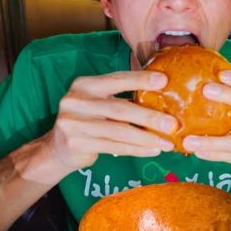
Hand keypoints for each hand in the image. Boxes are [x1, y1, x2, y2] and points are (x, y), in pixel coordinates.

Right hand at [42, 71, 176, 173]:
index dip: (140, 79)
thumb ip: (121, 97)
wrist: (57, 146)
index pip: (117, 79)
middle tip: (172, 124)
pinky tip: (153, 151)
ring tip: (167, 143)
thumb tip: (163, 95)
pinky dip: (137, 150)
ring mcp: (74, 124)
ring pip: (119, 131)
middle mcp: (76, 101)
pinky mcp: (78, 144)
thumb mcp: (98, 102)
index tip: (164, 80)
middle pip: (121, 109)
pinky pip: (114, 147)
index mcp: (85, 85)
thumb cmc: (89, 119)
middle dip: (150, 117)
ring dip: (147, 138)